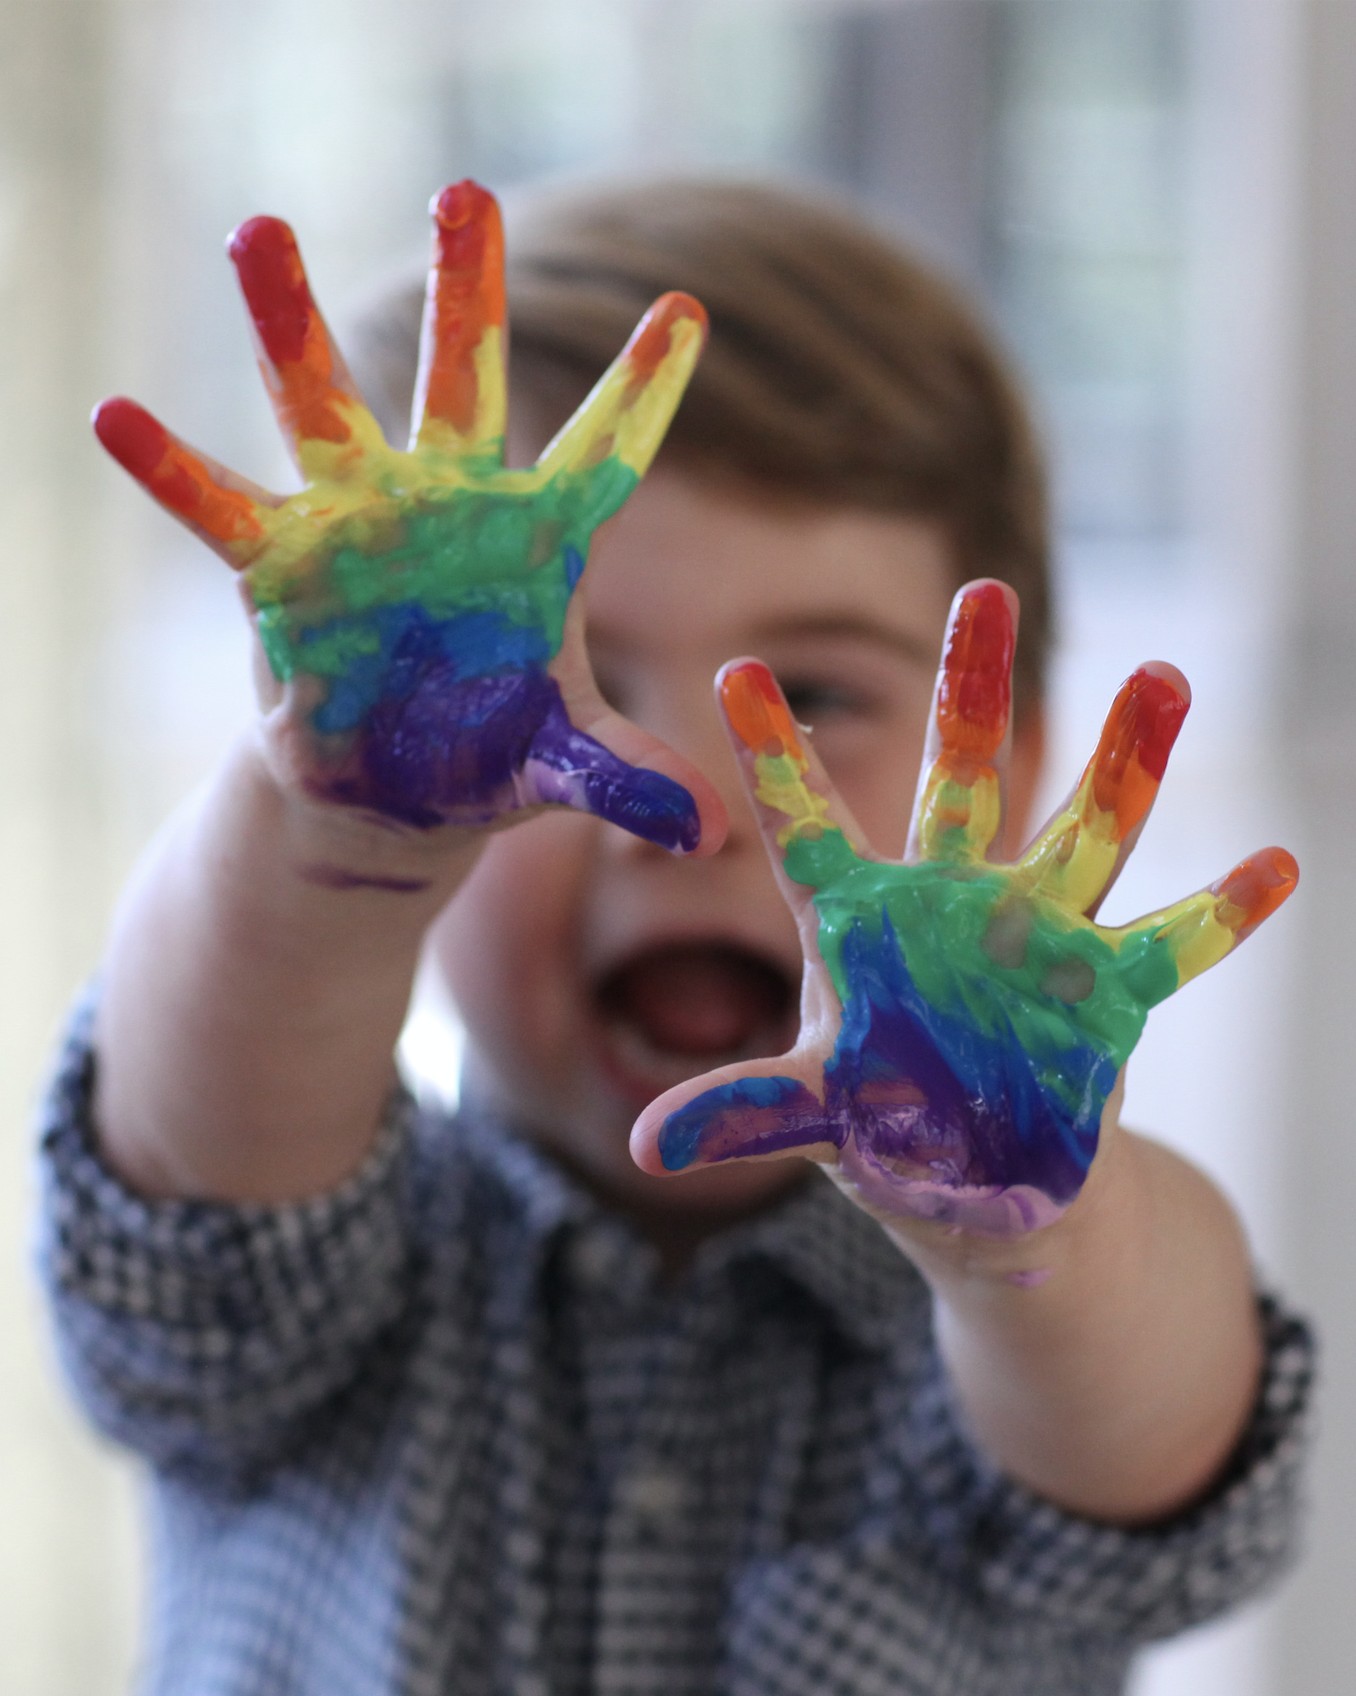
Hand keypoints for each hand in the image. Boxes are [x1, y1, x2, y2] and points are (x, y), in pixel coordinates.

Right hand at [92, 182, 722, 849]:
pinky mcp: (283, 573)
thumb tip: (711, 833)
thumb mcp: (563, 767)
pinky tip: (115, 417)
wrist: (393, 792)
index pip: (602, 454)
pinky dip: (172, 472)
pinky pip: (221, 513)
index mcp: (535, 542)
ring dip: (290, 329)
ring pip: (324, 413)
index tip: (686, 309)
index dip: (641, 390)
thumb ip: (629, 778)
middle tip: (466, 190)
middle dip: (464, 294)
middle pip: (457, 387)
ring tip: (252, 230)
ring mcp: (359, 528)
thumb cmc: (489, 757)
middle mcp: (447, 510)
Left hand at [631, 581, 1297, 1235]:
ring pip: (1081, 832)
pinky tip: (1275, 867)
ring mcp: (1034, 936)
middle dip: (971, 690)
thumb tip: (645, 1147)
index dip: (773, 753)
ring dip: (1125, 763)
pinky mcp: (1106, 990)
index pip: (805, 824)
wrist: (983, 1185)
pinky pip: (1170, 944)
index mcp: (858, 922)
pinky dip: (1221, 915)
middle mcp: (949, 903)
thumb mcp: (813, 1116)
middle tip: (986, 588)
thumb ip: (746, 1113)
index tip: (731, 666)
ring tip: (1164, 676)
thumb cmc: (882, 1130)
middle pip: (960, 781)